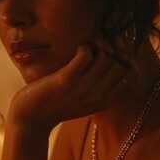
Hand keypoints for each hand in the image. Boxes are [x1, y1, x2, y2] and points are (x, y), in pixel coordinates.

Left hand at [9, 44, 128, 131]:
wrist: (30, 119)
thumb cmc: (55, 104)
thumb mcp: (82, 100)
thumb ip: (97, 86)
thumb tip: (107, 60)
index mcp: (104, 101)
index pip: (129, 73)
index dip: (126, 56)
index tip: (115, 47)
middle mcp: (97, 96)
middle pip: (121, 63)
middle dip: (115, 47)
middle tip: (102, 40)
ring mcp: (83, 89)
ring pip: (106, 57)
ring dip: (100, 44)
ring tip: (90, 43)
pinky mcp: (66, 81)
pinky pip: (86, 55)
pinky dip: (84, 47)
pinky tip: (78, 49)